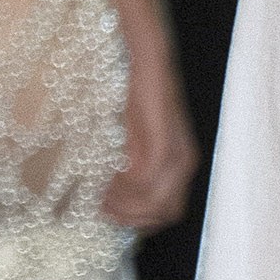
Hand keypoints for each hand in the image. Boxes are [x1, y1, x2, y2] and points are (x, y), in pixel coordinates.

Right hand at [102, 50, 197, 232]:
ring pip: (152, 203)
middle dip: (127, 217)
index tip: (106, 213)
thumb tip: (105, 198)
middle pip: (160, 214)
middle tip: (97, 208)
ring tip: (96, 196)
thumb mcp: (130, 139)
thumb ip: (125, 168)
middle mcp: (184, 164)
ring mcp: (176, 154)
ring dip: (120, 204)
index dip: (135, 221)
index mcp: (180, 166)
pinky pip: (143, 180)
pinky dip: (120, 186)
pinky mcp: (163, 141)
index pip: (165, 214)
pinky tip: (103, 180)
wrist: (141, 59)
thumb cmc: (131, 96)